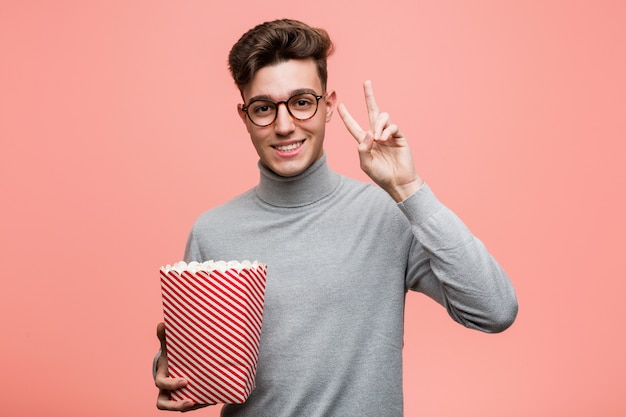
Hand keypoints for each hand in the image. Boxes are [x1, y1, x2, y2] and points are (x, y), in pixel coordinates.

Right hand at [155, 322, 202, 410]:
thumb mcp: (169, 347)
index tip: (185, 381)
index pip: (161, 385)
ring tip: (207, 401)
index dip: (171, 385)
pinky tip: (214, 398)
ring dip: (194, 406)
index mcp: (162, 377)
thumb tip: (162, 323)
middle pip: (166, 405)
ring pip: (182, 407)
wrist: (179, 364)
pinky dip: (204, 402)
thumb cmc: (172, 356)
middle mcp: (167, 390)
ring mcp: (177, 396)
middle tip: (192, 401)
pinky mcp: (190, 398)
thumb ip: (165, 337)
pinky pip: (195, 404)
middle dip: (178, 405)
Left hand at [338, 80, 422, 201]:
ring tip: (378, 138)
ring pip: (382, 117)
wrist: (398, 182)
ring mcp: (388, 134)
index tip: (340, 105)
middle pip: (372, 111)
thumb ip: (362, 148)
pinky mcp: (399, 136)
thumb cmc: (381, 175)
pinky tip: (383, 140)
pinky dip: (386, 131)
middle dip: (369, 96)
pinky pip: (392, 126)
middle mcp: (377, 134)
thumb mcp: (365, 163)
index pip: (354, 126)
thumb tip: (368, 132)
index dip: (347, 116)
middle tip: (366, 82)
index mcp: (366, 141)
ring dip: (378, 125)